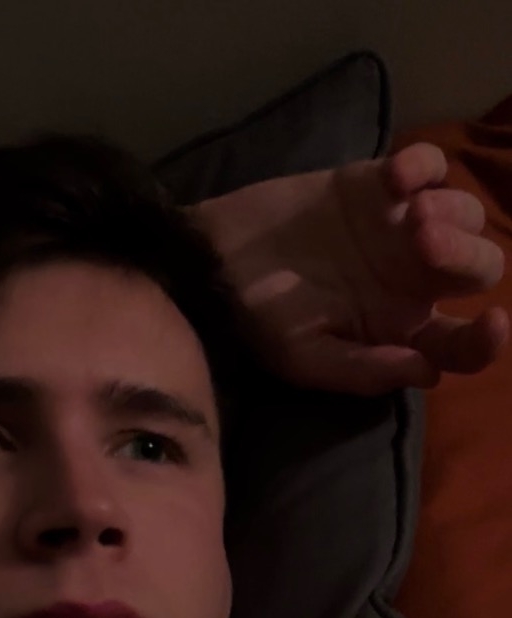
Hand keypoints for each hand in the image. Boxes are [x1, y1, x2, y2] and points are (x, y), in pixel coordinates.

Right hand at [190, 143, 508, 395]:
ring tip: (407, 216)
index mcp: (399, 331)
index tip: (494, 323)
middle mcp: (411, 282)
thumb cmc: (256, 317)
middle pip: (479, 268)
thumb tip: (427, 373)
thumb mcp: (302, 358)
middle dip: (464, 255)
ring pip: (465, 213)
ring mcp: (399, 229)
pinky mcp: (378, 184)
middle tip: (420, 244)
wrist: (212, 258)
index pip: (461, 344)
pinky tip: (395, 179)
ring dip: (451, 213)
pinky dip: (424, 167)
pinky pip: (427, 167)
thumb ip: (362, 370)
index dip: (487, 342)